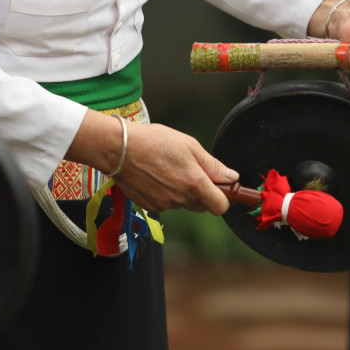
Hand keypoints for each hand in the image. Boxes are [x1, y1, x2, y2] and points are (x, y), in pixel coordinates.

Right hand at [66, 110, 237, 213]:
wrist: (118, 148)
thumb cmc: (155, 142)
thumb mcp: (190, 146)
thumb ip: (213, 166)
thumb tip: (232, 178)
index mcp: (195, 185)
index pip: (220, 207)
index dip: (224, 197)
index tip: (221, 186)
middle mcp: (180, 200)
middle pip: (202, 206)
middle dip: (204, 193)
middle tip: (193, 171)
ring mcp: (164, 205)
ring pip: (184, 204)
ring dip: (183, 192)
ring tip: (170, 169)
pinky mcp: (149, 206)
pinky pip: (167, 204)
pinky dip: (167, 194)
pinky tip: (157, 176)